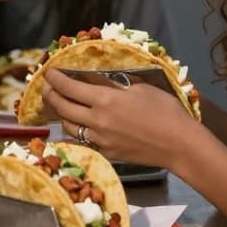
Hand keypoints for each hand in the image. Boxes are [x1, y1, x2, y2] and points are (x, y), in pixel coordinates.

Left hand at [42, 68, 201, 170]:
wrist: (178, 144)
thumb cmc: (164, 110)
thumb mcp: (140, 87)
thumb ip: (116, 85)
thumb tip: (104, 81)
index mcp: (104, 100)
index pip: (69, 88)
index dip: (55, 79)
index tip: (48, 72)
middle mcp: (96, 120)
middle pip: (63, 108)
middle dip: (51, 95)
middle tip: (47, 87)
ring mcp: (100, 140)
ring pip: (70, 127)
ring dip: (61, 115)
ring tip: (60, 105)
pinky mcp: (108, 153)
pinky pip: (84, 141)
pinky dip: (78, 131)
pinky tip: (79, 125)